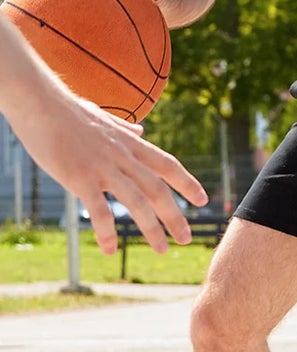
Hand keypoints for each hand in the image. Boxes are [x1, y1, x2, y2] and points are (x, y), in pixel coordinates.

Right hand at [13, 86, 206, 254]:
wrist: (39, 101)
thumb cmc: (67, 110)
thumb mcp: (104, 118)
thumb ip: (125, 128)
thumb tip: (141, 130)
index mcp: (130, 143)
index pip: (168, 165)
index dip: (187, 183)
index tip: (203, 200)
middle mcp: (123, 156)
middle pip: (158, 190)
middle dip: (175, 216)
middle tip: (186, 238)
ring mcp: (103, 167)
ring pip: (137, 202)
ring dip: (152, 228)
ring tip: (162, 248)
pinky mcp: (79, 177)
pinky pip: (98, 210)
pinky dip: (107, 232)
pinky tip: (111, 250)